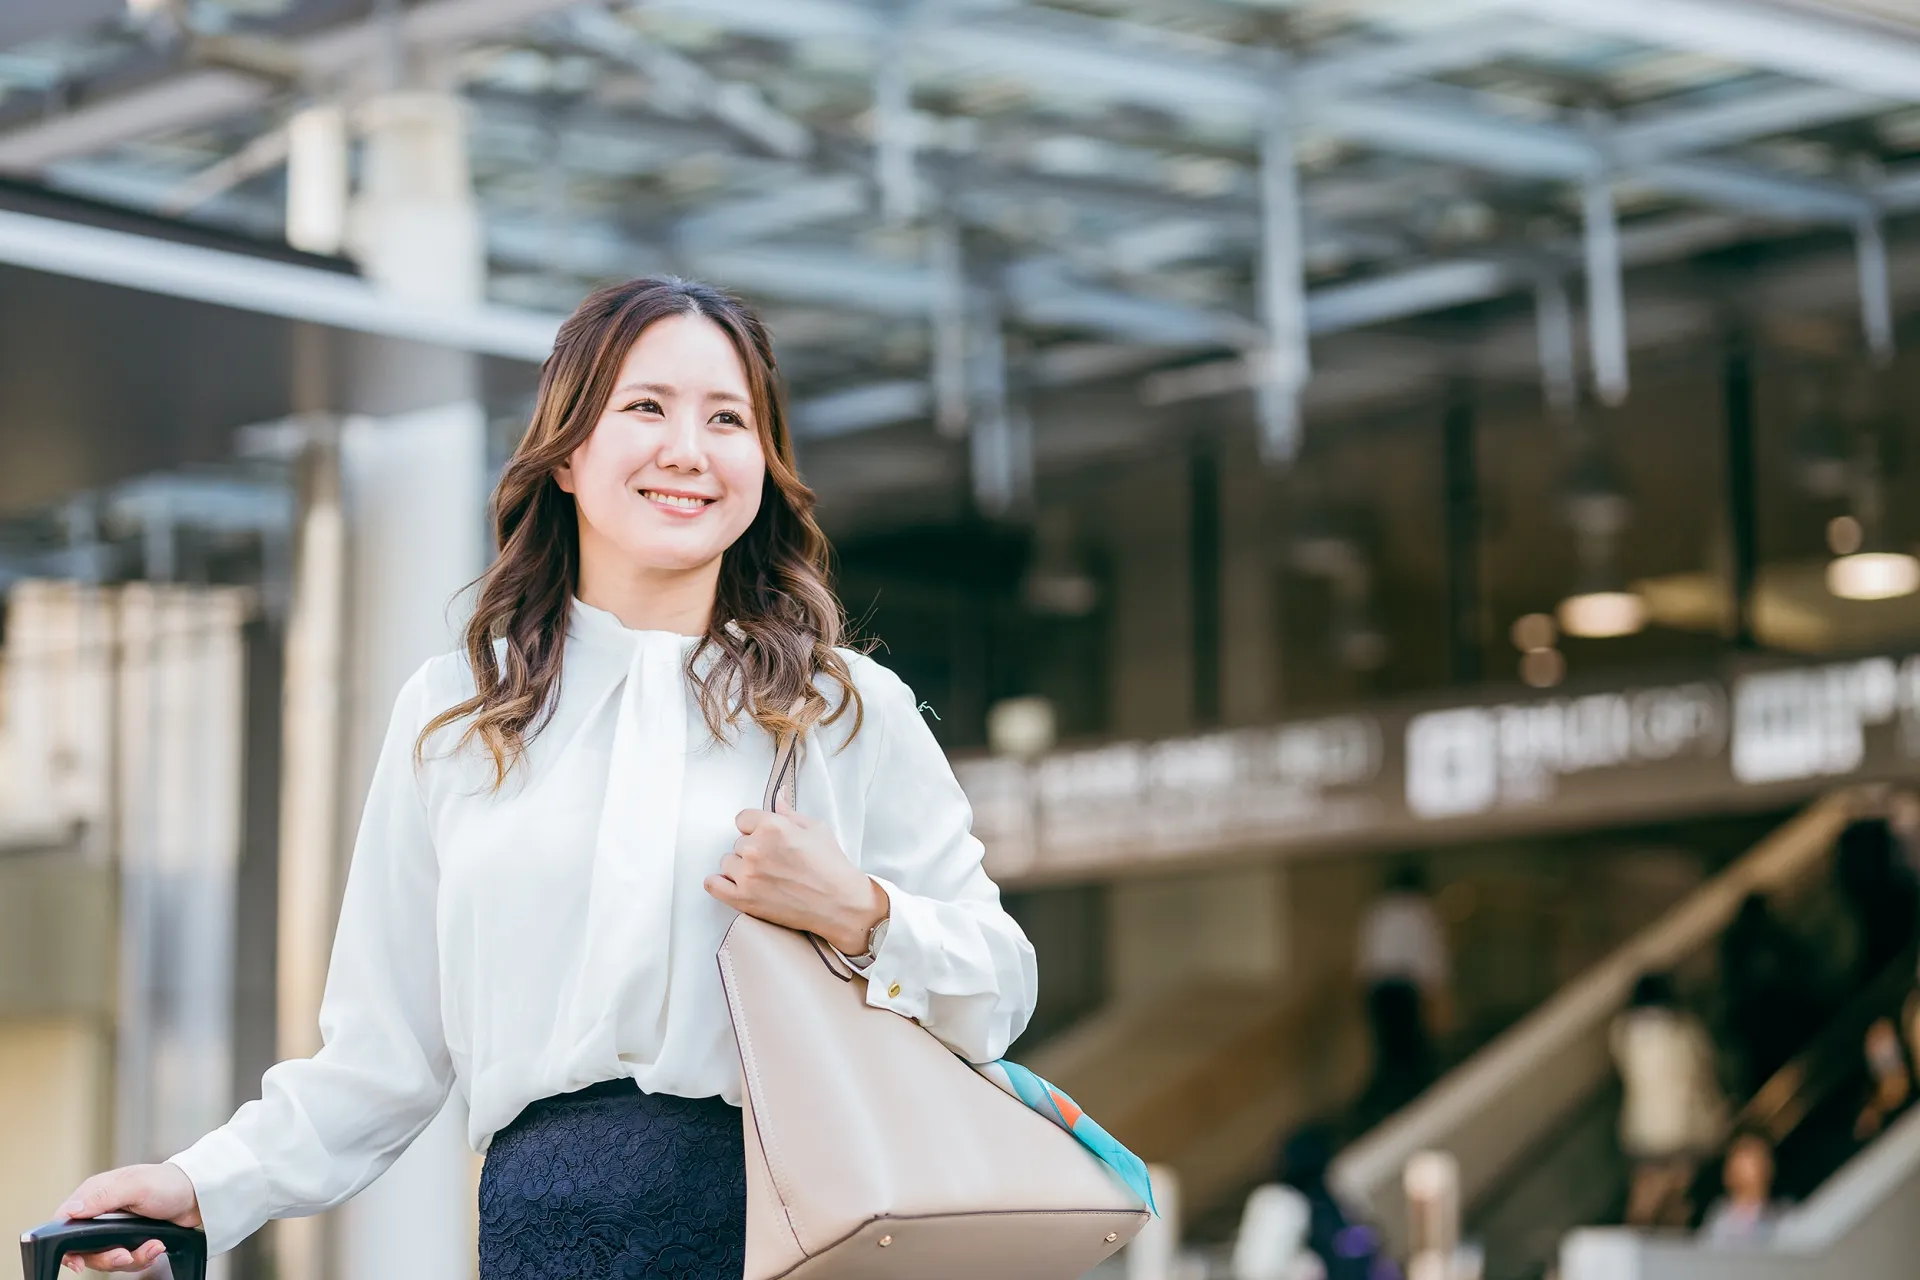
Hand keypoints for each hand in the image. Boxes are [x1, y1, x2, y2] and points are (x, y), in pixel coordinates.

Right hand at [54, 1163, 200, 1272]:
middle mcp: (101, 1212)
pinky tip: (156, 1247)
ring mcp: (115, 1228)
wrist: (199, 1196)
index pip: (64, 1222)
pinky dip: (142, 1258)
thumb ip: (103, 1197)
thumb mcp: (135, 1186)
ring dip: (131, 1258)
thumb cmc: (168, 1183)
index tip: (77, 1260)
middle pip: (85, 1248)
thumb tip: (71, 1211)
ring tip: (153, 1247)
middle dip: (107, 1257)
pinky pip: (126, 1259)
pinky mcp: (130, 1239)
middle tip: (126, 1255)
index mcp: (95, 1193)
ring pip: (106, 1257)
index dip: (66, 1244)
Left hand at [706, 793, 888, 954]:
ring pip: (727, 862)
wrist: (840, 904)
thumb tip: (778, 795)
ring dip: (740, 868)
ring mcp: (747, 875)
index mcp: (773, 826)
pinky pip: (713, 885)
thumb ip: (789, 812)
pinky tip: (735, 884)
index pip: (743, 819)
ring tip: (764, 877)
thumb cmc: (832, 867)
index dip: (754, 828)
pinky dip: (720, 883)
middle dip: (752, 850)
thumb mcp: (816, 829)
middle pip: (737, 843)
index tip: (764, 838)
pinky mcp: (743, 899)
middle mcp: (756, 848)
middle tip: (773, 862)